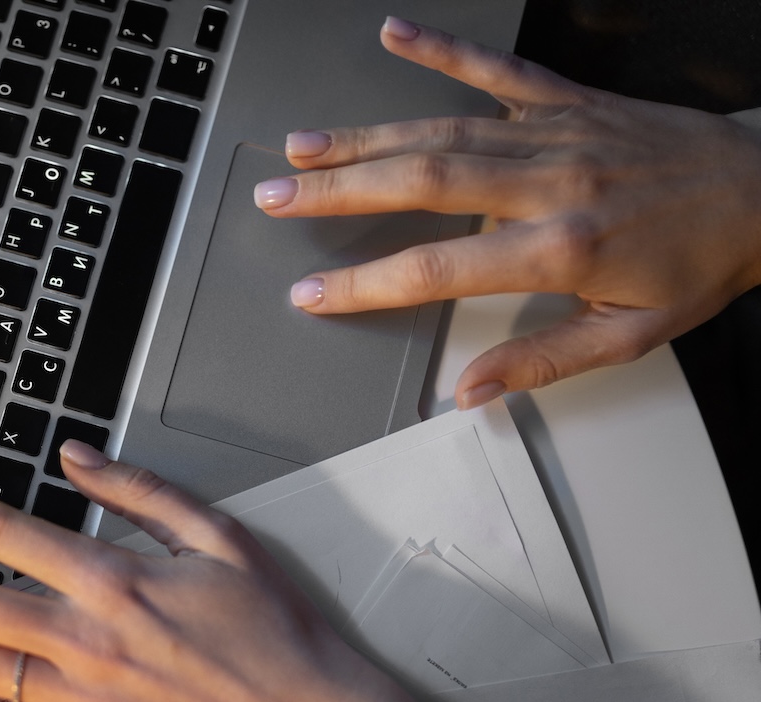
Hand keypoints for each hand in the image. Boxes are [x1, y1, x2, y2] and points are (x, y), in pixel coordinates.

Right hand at [254, 17, 760, 407]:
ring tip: (302, 146)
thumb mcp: (633, 335)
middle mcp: (548, 182)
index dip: (366, 284)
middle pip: (420, 183)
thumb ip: (544, 362)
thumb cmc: (704, 262)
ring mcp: (554, 133)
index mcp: (560, 248)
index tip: (313, 293)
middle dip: (338, 192)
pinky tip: (395, 35)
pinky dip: (442, 48)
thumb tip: (470, 389)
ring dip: (364, 137)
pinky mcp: (568, 100)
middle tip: (275, 197)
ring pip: (441, 128)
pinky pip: (496, 69)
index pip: (438, 268)